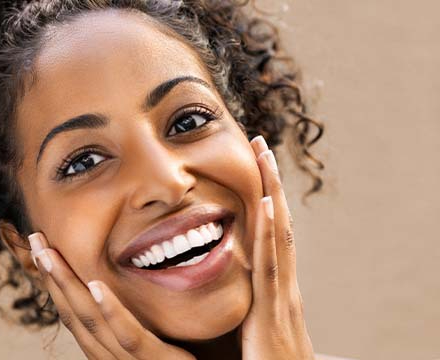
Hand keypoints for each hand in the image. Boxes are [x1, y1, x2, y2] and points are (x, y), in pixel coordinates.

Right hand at [27, 233, 194, 359]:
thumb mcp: (162, 335)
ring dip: (68, 285)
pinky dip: (111, 311)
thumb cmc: (200, 359)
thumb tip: (128, 276)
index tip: (42, 250)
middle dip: (52, 277)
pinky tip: (95, 284)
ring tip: (49, 253)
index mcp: (112, 350)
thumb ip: (144, 315)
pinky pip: (131, 337)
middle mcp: (114, 359)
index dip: (56, 282)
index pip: (76, 313)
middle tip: (35, 239)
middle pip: (74, 315)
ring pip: (92, 322)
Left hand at [240, 135, 314, 358]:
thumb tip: (219, 281)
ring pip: (278, 234)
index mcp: (273, 289)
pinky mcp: (273, 313)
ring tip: (265, 155)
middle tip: (261, 144)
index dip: (266, 198)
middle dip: (271, 183)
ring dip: (272, 192)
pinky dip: (271, 232)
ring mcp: (281, 297)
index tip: (256, 166)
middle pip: (278, 224)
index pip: (270, 234)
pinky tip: (267, 204)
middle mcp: (282, 286)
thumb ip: (240, 305)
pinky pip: (270, 266)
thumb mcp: (250, 329)